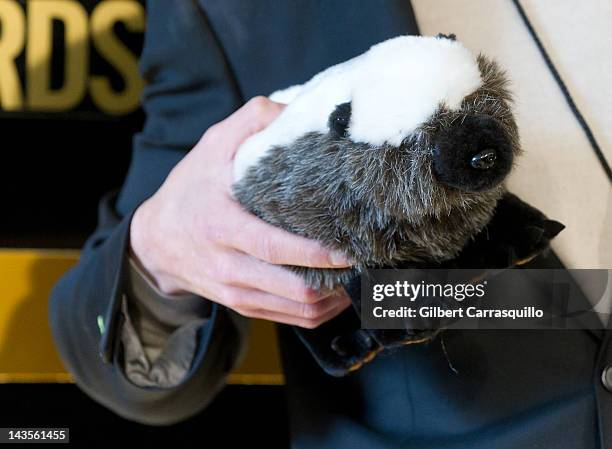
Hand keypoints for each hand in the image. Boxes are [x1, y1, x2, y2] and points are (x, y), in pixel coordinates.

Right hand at [130, 97, 351, 327]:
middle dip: (337, 282)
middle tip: (369, 265)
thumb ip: (252, 121)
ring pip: (298, 311)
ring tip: (362, 282)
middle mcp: (229, 267)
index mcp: (222, 227)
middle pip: (293, 289)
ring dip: (335, 300)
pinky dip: (320, 312)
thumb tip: (296, 108)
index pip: (273, 246)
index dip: (314, 253)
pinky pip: (289, 319)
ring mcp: (236, 292)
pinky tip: (339, 295)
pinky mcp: (243, 305)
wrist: (154, 241)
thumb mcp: (212, 146)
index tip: (350, 249)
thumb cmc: (189, 189)